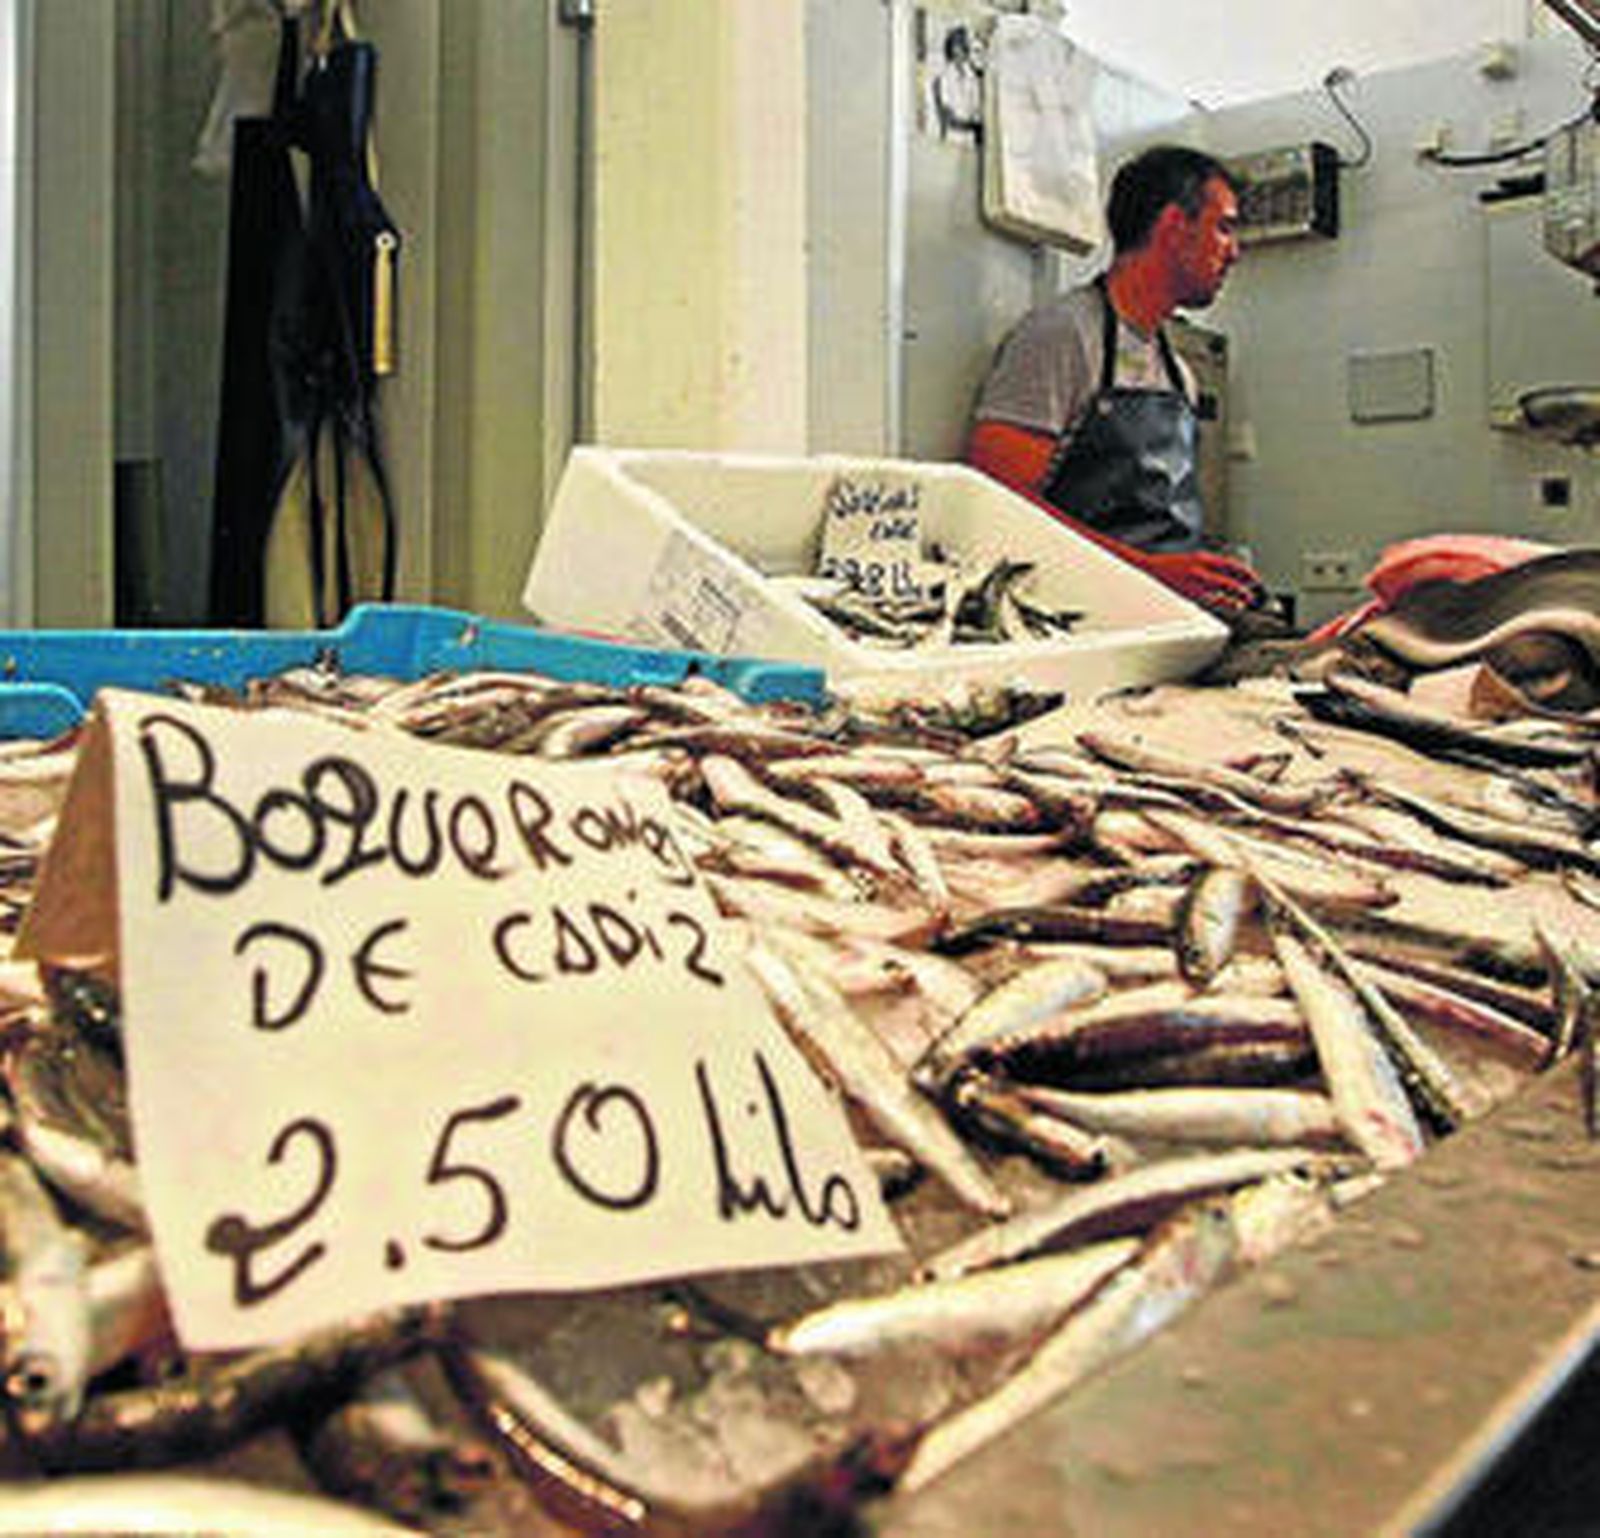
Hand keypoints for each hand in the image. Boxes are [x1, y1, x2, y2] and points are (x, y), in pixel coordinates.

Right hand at [1132, 549, 1266, 613]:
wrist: (1147, 568)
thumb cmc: (1168, 565)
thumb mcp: (1192, 558)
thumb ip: (1210, 565)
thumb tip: (1227, 572)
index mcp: (1203, 558)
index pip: (1232, 565)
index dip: (1247, 573)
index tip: (1254, 579)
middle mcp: (1201, 569)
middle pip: (1230, 580)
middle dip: (1244, 589)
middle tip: (1251, 595)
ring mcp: (1194, 583)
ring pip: (1222, 592)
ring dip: (1235, 598)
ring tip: (1242, 603)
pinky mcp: (1187, 594)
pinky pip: (1210, 601)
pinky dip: (1222, 604)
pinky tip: (1228, 607)